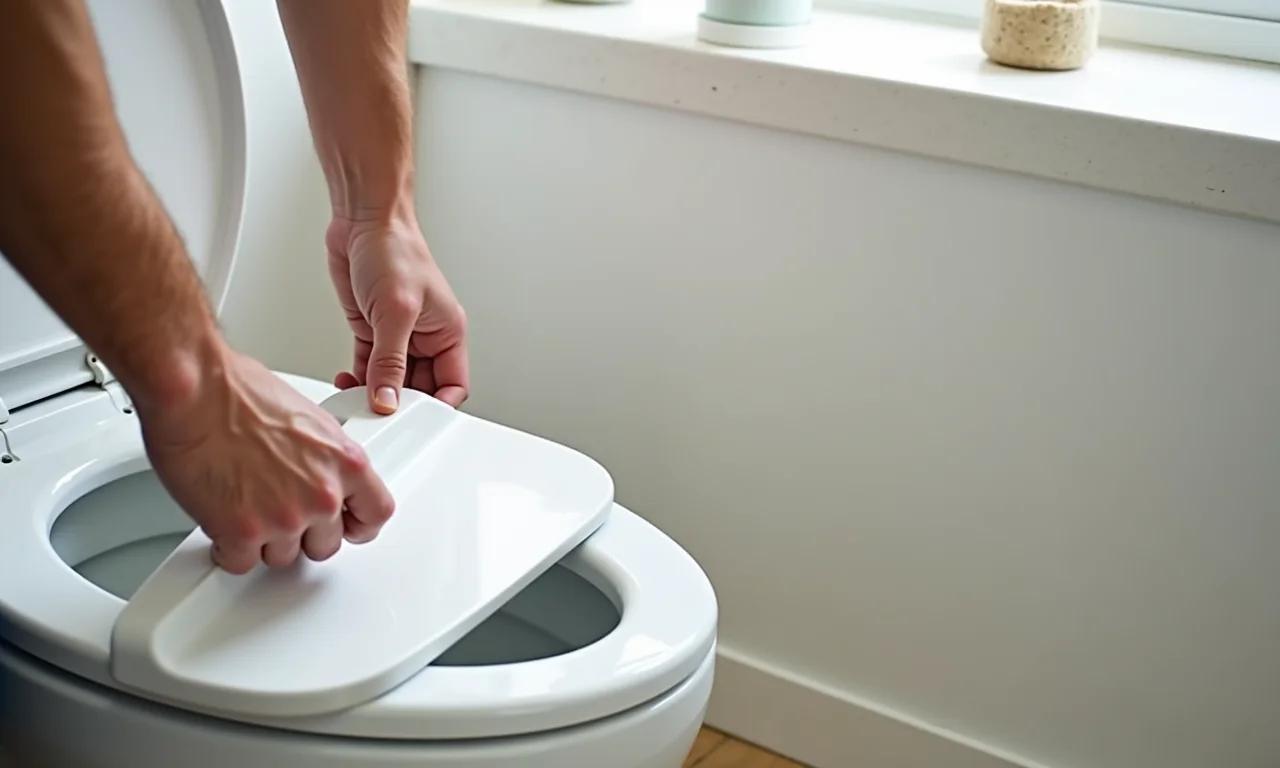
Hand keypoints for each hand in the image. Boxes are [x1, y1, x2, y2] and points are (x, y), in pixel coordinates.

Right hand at [139, 347, 394, 573]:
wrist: (195, 391)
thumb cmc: (239, 391)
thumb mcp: (308, 419)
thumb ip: (324, 456)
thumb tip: (320, 471)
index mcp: (346, 462)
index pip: (376, 513)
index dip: (359, 524)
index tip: (347, 525)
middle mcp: (321, 494)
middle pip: (326, 544)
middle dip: (303, 534)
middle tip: (279, 510)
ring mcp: (285, 517)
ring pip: (283, 556)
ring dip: (264, 539)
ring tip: (244, 504)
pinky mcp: (243, 532)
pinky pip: (242, 561)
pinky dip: (230, 548)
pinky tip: (222, 521)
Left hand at [326, 213, 468, 412]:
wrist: (363, 222)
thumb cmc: (395, 250)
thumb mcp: (396, 312)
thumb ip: (390, 362)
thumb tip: (388, 399)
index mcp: (448, 333)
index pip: (452, 385)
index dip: (437, 406)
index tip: (414, 420)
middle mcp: (426, 338)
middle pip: (419, 388)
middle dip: (400, 402)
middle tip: (381, 412)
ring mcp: (397, 336)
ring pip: (391, 380)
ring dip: (375, 392)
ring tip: (360, 400)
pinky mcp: (371, 331)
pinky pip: (368, 367)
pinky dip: (358, 380)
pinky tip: (348, 384)